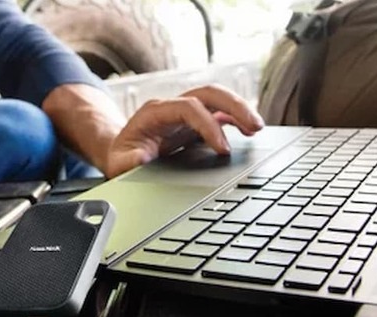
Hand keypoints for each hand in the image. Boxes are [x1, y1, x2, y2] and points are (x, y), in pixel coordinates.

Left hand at [102, 84, 264, 178]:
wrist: (122, 154)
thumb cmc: (122, 157)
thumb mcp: (119, 163)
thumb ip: (128, 162)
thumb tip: (141, 160)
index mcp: (154, 112)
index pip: (188, 107)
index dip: (208, 125)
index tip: (223, 149)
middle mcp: (172, 106)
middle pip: (207, 93)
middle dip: (234, 106)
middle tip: (255, 127)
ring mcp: (185, 112)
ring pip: (217, 99)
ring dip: (240, 109)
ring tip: (258, 128)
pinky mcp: (194, 121)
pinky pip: (219, 113)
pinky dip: (236, 119)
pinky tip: (249, 131)